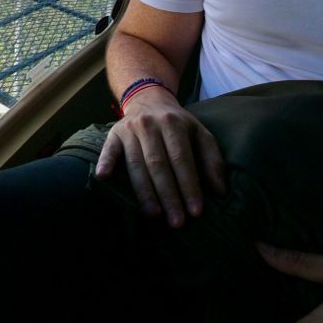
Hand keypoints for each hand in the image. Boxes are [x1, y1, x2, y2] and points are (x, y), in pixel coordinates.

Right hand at [94, 87, 226, 226]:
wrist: (149, 100)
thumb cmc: (178, 125)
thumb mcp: (200, 134)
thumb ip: (212, 160)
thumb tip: (219, 192)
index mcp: (174, 124)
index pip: (182, 159)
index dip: (189, 186)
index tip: (196, 211)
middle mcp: (150, 125)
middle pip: (159, 164)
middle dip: (169, 195)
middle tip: (176, 222)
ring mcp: (130, 129)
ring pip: (136, 163)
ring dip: (144, 191)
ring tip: (153, 214)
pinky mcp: (114, 134)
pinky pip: (109, 149)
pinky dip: (105, 162)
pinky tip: (103, 177)